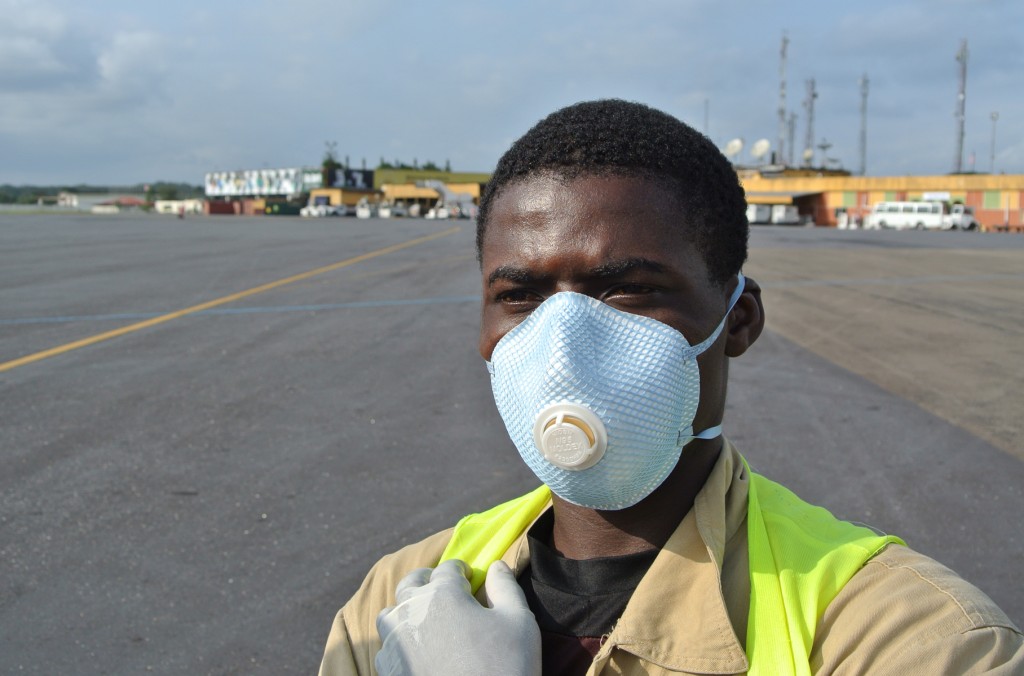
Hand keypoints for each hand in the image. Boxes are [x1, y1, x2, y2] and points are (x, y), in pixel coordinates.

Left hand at [375, 559, 540, 675]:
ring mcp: (395, 642)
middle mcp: (412, 612)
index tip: (470, 578)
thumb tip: (496, 566)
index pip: (448, 568)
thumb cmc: (505, 667)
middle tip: (444, 589)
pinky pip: (386, 647)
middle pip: (411, 583)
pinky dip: (399, 642)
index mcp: (443, 593)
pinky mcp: (389, 670)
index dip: (462, 571)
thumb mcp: (519, 621)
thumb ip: (506, 587)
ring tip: (426, 619)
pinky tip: (417, 650)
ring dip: (406, 609)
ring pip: (391, 614)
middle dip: (427, 580)